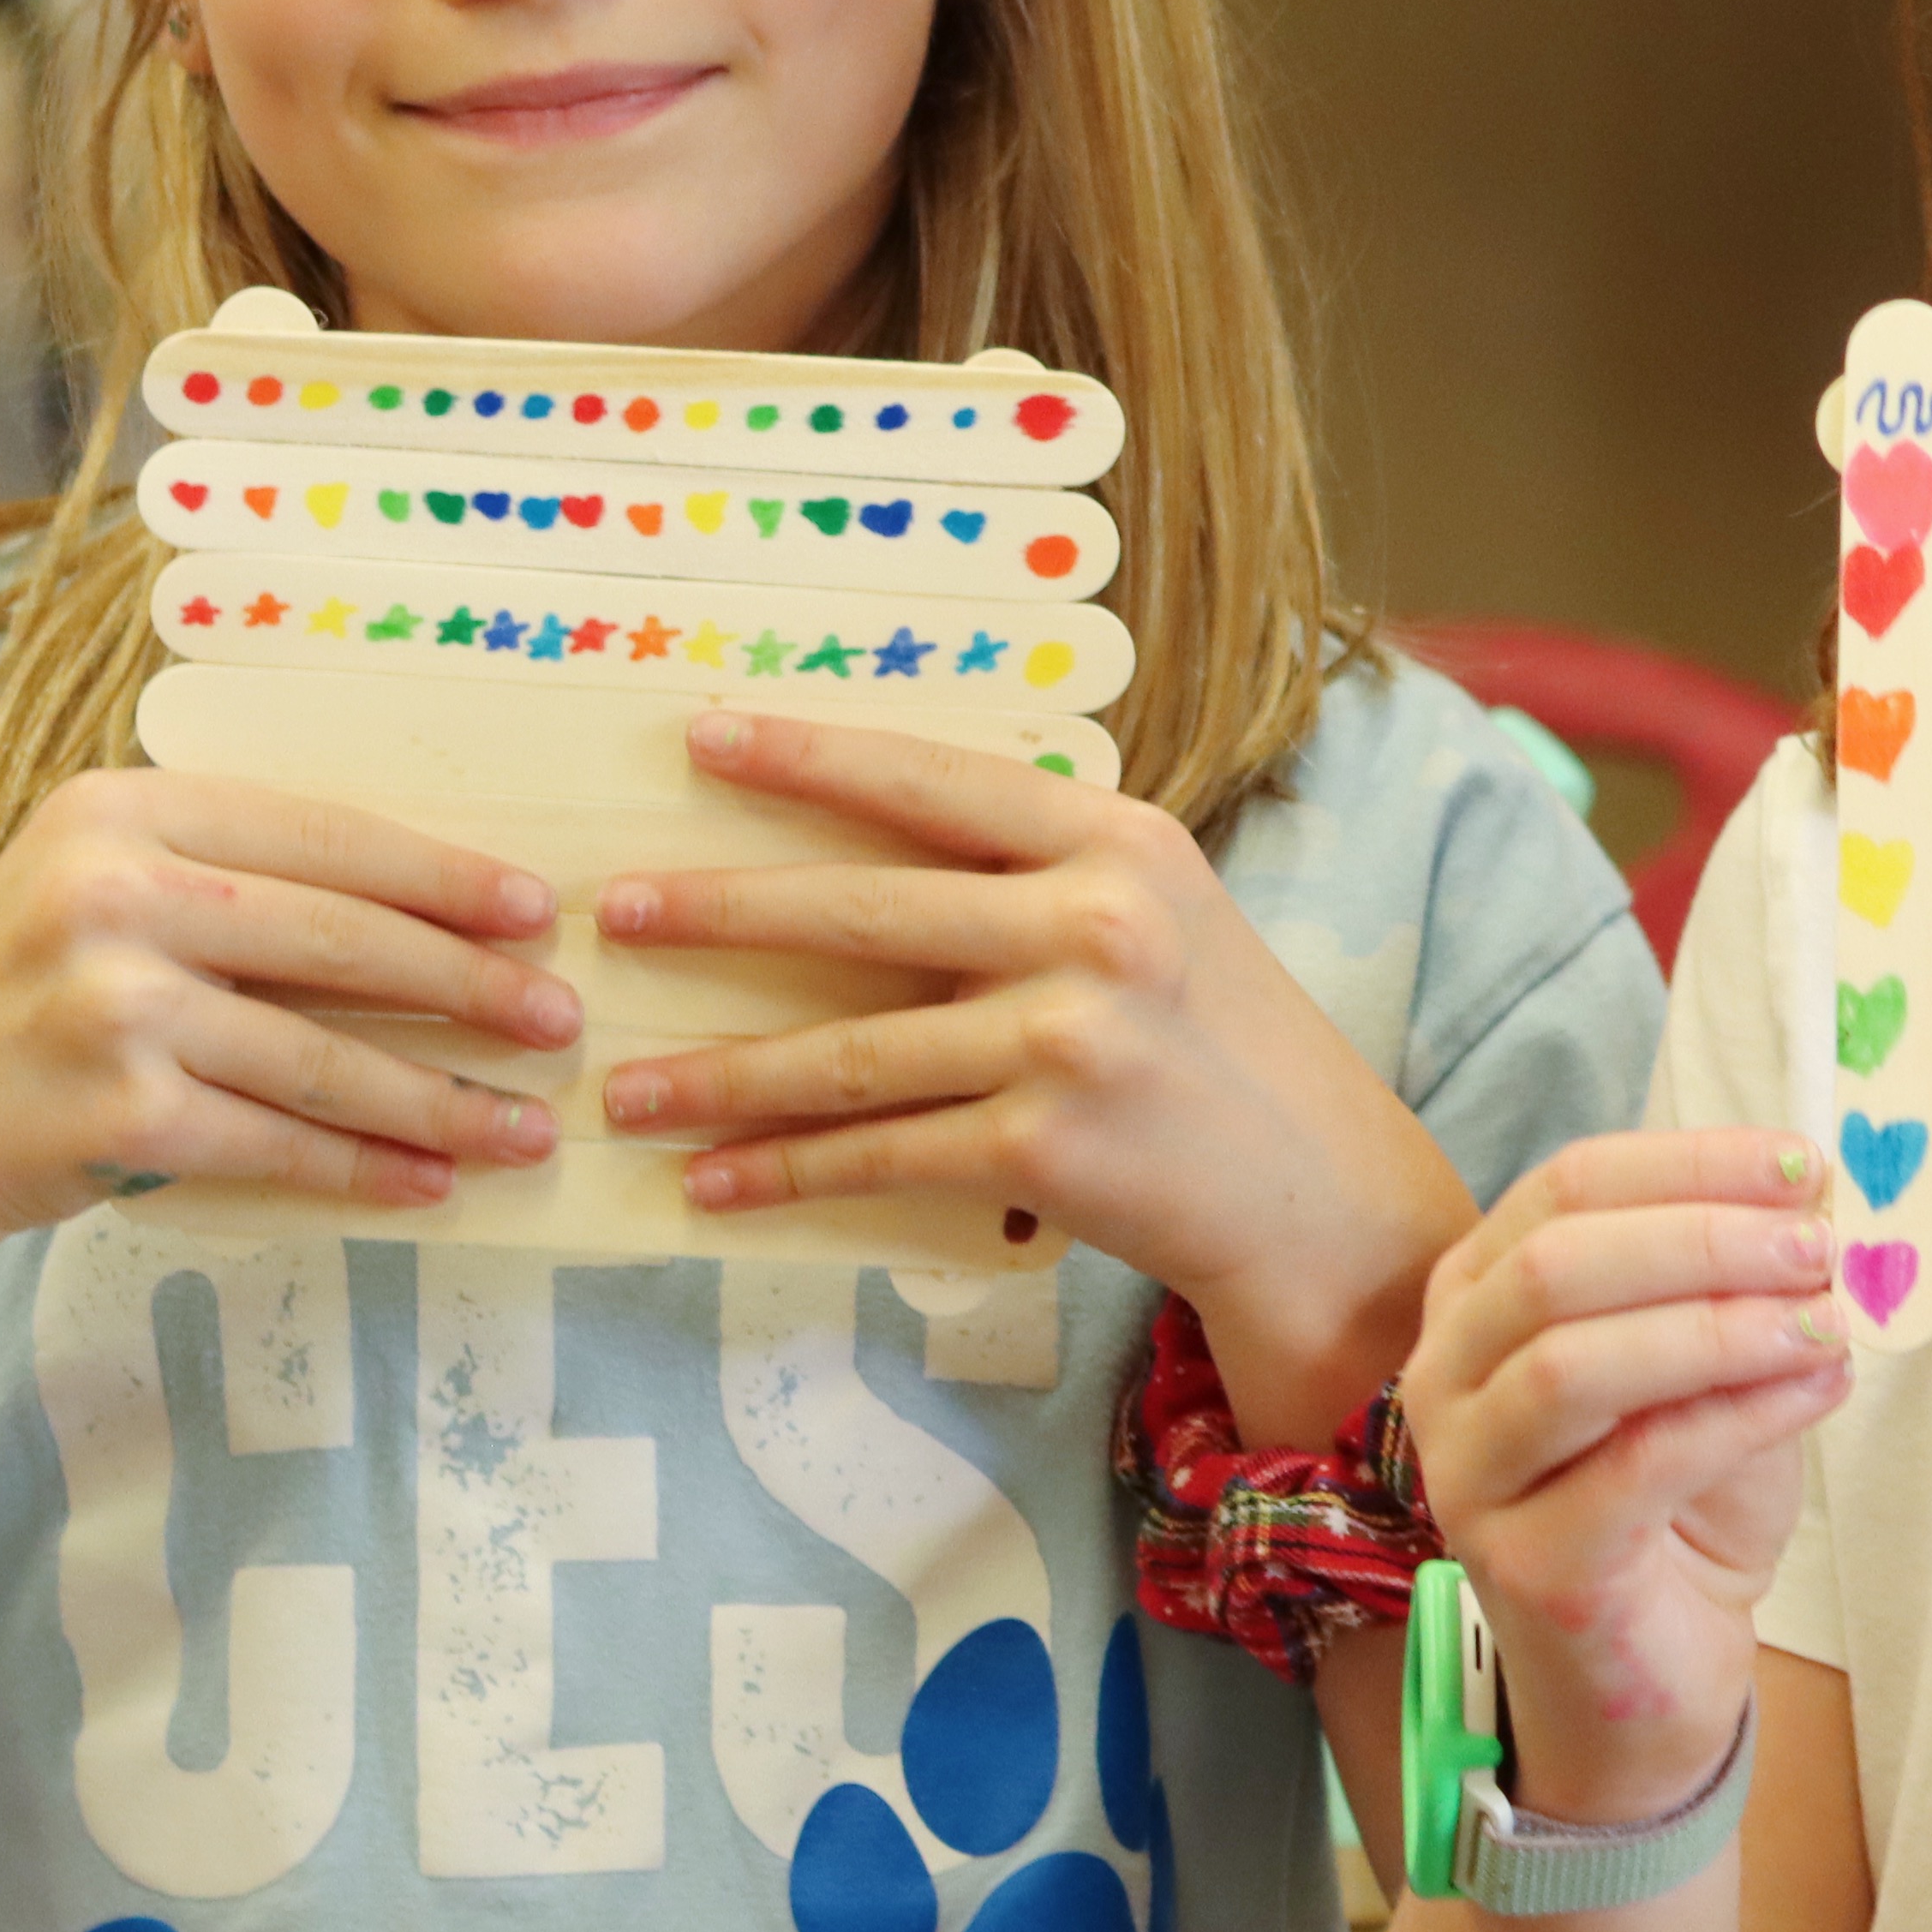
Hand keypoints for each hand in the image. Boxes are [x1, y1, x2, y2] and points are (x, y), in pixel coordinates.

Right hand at [0, 768, 576, 1251]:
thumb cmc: (16, 998)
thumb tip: (421, 910)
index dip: (439, 873)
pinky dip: (363, 1168)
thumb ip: (222, 876)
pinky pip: (275, 1142)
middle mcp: (113, 894)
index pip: (320, 832)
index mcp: (121, 812)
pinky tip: (431, 1182)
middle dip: (466, 985)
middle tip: (560, 1019)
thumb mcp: (95, 890)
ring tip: (527, 1128)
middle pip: (338, 939)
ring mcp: (111, 1006)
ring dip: (440, 1099)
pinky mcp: (117, 1115)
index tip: (532, 908)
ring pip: (321, 1056)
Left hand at [586, 708, 1467, 1424]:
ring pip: (847, 1054)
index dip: (809, 757)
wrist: (1318, 1194)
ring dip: (718, 1077)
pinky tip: (710, 1179)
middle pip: (860, 910)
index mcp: (1114, 841)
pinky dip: (784, 1170)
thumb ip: (1038, 864)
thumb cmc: (1216, 1039)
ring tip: (624, 1091)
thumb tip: (869, 829)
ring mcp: (1066, 1036)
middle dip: (718, 913)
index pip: (931, 783)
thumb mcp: (1157, 908)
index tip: (702, 737)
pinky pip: (879, 1152)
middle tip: (613, 913)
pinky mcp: (1042, 1144)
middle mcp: (1090, 924)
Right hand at [1395, 1130, 1845, 1821]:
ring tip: (1825, 1320)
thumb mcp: (1706, 1373)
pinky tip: (1819, 1390)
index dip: (1687, 1165)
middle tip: (1816, 1247)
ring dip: (1716, 1327)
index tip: (1799, 1165)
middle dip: (1700, 1239)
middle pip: (1555, 1265)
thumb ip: (1732, 1293)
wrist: (1652, 1671)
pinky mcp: (1525, 1562)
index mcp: (1477, 1296)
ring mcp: (1471, 1473)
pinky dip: (1738, 1415)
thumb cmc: (1675, 1506)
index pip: (1565, 1187)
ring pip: (1573, 1364)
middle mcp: (1446, 1373)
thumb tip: (1810, 1205)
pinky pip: (1634, 1467)